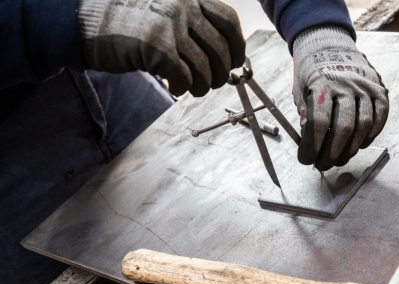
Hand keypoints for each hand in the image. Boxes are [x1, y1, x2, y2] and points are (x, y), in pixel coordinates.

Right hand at [78, 0, 244, 95]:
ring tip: (194, 89)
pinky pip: (185, 76)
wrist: (89, 22)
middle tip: (214, 82)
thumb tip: (225, 55)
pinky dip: (185, 87)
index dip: (238, 46)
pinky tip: (175, 87)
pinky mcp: (156, 46)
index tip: (236, 62)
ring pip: (204, 67)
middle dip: (221, 73)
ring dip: (203, 85)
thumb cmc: (130, 21)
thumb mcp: (167, 9)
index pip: (229, 21)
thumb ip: (194, 23)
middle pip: (220, 49)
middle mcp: (183, 7)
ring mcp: (170, 25)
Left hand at [292, 26, 388, 170]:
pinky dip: (370, 136)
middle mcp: (347, 84)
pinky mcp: (379, 90)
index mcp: (323, 83)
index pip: (319, 122)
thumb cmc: (312, 73)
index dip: (312, 146)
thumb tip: (311, 146)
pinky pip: (379, 118)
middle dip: (331, 153)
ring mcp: (366, 87)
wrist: (330, 45)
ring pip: (363, 126)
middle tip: (322, 165)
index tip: (306, 160)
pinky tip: (358, 145)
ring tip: (338, 159)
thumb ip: (306, 117)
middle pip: (343, 128)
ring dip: (350, 149)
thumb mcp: (300, 91)